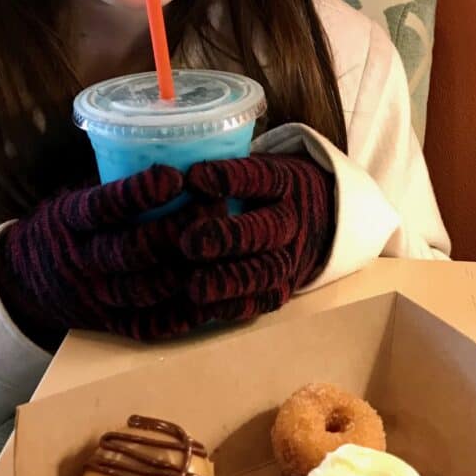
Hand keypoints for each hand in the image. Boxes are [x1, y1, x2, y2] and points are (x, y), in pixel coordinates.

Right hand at [0, 165, 199, 348]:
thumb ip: (113, 180)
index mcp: (68, 219)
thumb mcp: (75, 195)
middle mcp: (79, 259)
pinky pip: (146, 325)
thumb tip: (173, 144)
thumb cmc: (67, 226)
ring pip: (141, 289)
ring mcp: (94, 296)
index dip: (138, 193)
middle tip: (214, 209)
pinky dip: (180, 315)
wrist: (23, 282)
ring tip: (217, 250)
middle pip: (129, 249)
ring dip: (184, 271)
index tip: (174, 176)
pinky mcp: (108, 324)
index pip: (102, 206)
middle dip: (175, 231)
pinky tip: (208, 297)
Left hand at [178, 154, 335, 322]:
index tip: (194, 177)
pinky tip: (202, 307)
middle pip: (266, 230)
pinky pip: (260, 301)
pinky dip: (230, 307)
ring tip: (193, 286)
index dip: (230, 177)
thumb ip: (218, 171)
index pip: (261, 177)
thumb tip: (159, 168)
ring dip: (228, 280)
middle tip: (189, 242)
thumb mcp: (253, 167)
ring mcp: (289, 257)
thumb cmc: (263, 189)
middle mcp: (290, 220)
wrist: (316, 219)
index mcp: (282, 183)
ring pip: (266, 271)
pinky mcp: (281, 289)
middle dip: (228, 238)